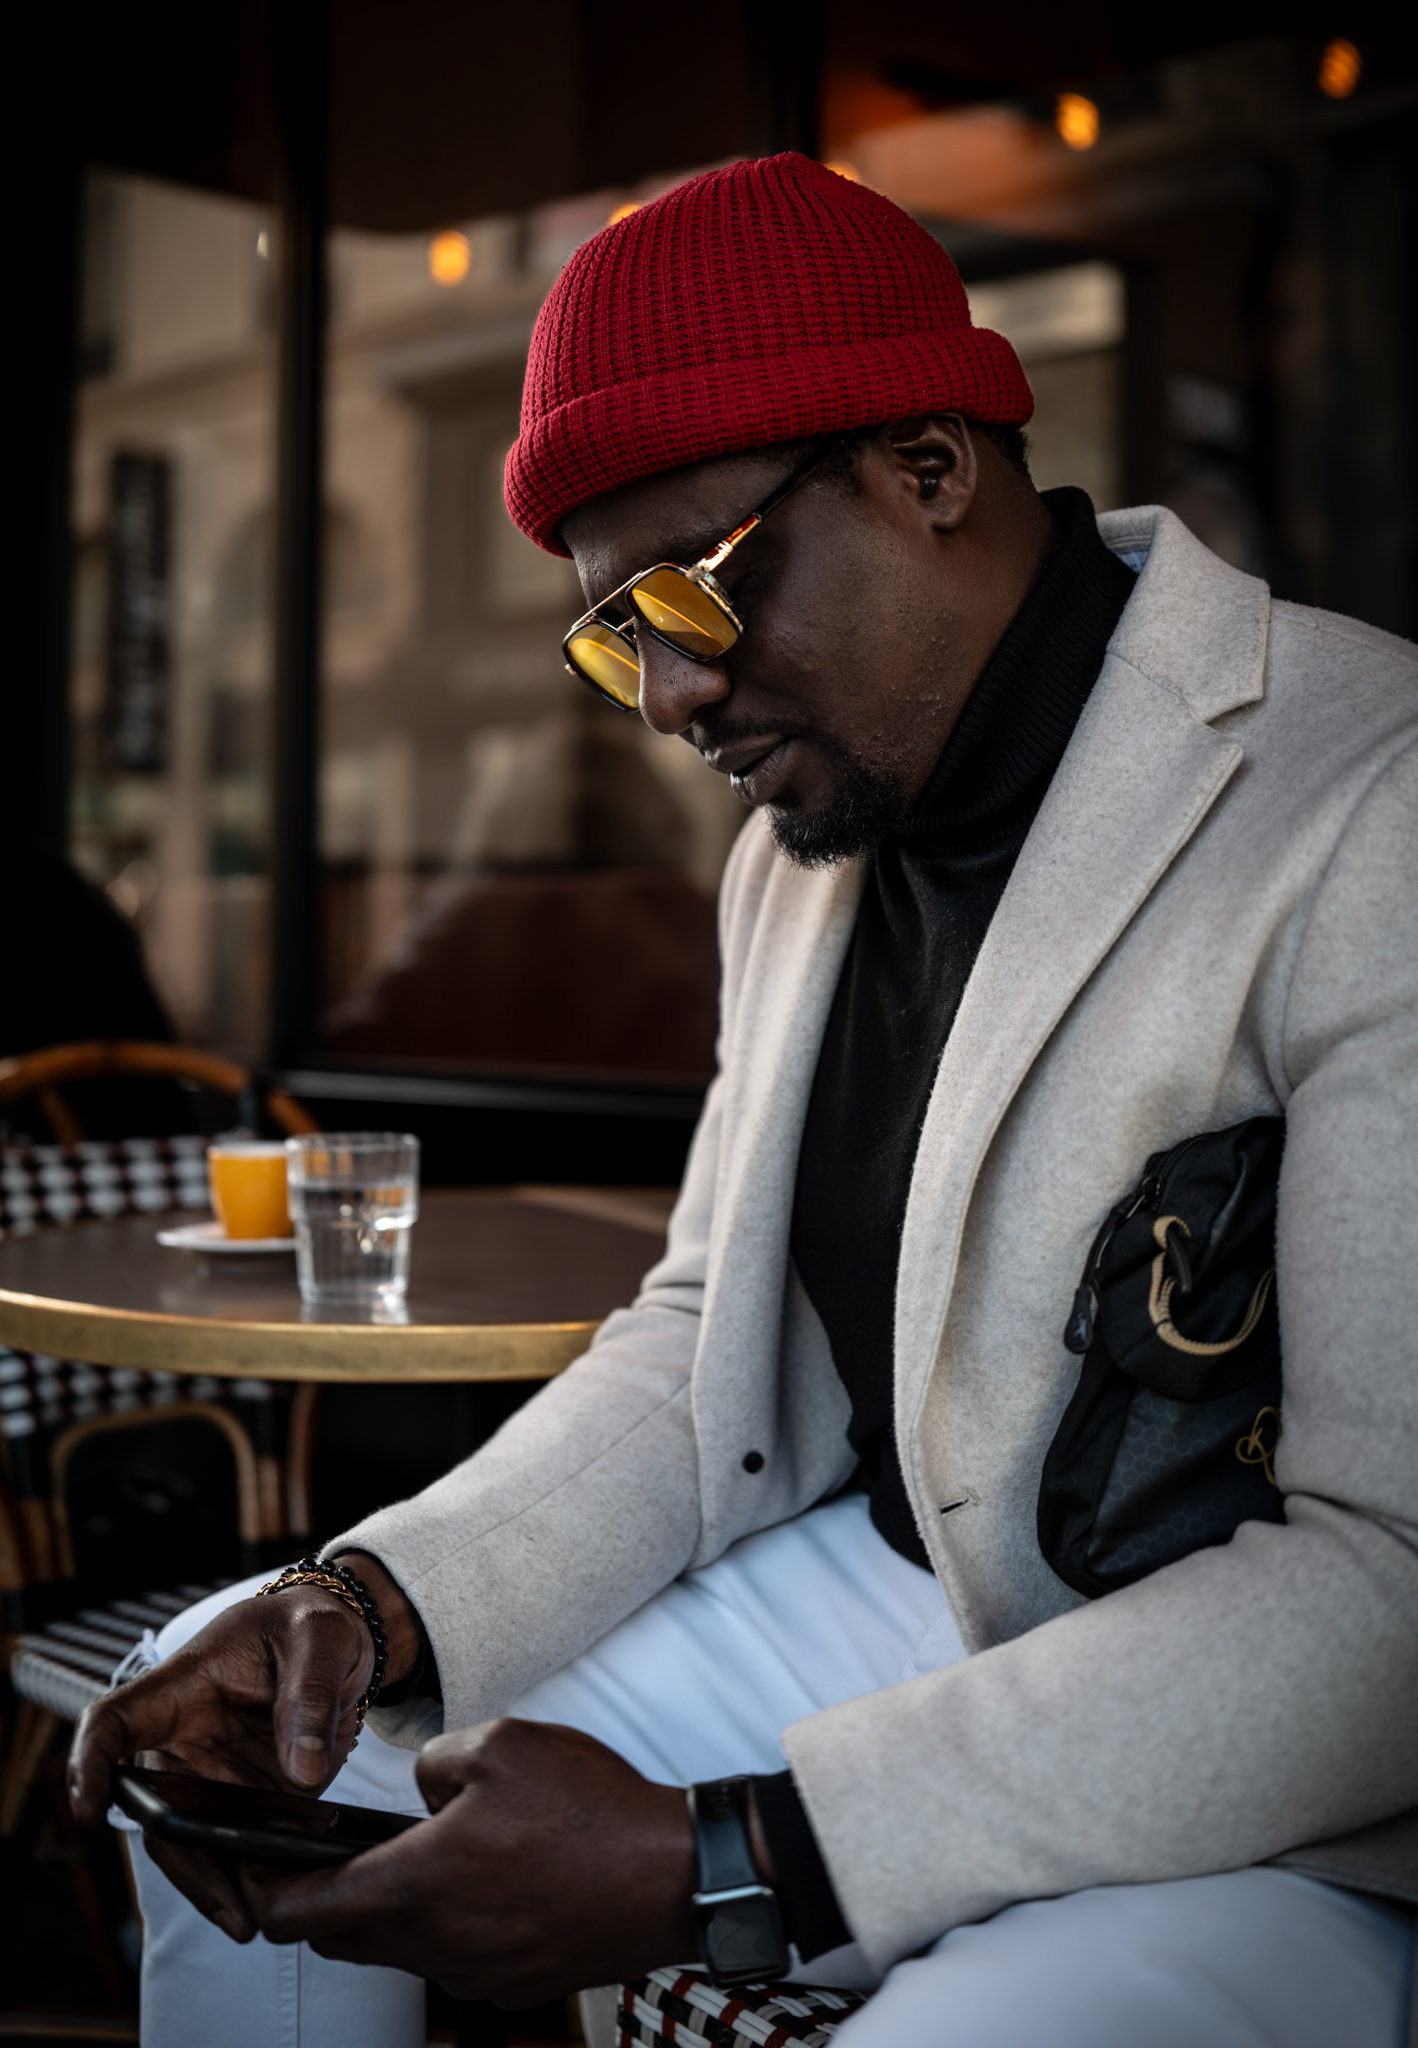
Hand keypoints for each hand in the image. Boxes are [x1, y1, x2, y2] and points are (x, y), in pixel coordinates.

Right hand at [68, 1552, 420, 1942]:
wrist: (346, 1640)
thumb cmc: (314, 1625)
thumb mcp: (319, 1640)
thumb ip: (308, 1698)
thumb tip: (301, 1774)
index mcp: (182, 1687)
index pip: (113, 1723)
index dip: (89, 1766)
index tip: (89, 1812)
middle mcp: (186, 1739)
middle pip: (155, 1810)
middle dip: (185, 1864)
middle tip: (233, 1909)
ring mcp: (215, 1775)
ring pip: (195, 1841)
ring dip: (223, 1882)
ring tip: (260, 1916)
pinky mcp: (250, 1799)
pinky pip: (241, 1844)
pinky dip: (262, 1869)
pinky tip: (293, 1883)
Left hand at [238, 1719, 697, 2003]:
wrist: (672, 1875)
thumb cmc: (591, 1812)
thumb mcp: (500, 1744)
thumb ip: (433, 1763)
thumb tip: (423, 1790)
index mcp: (414, 1885)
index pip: (302, 1912)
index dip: (265, 1893)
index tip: (254, 1873)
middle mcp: (434, 1943)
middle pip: (342, 1938)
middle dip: (322, 1902)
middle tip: (330, 1859)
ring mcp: (475, 1971)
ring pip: (399, 1949)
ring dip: (389, 1912)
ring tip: (418, 1857)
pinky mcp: (514, 1981)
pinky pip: (453, 1956)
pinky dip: (444, 1924)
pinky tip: (483, 1877)